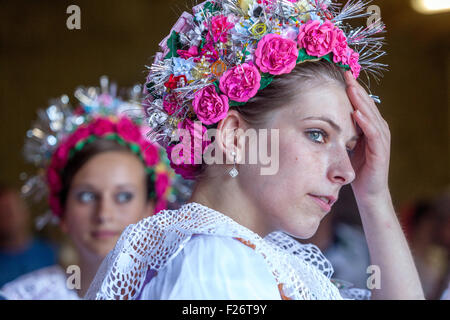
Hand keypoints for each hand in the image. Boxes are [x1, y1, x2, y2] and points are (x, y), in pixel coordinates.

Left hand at [344, 71, 390, 204]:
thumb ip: (342, 130)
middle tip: (345, 73)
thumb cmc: (356, 168)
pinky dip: (366, 122)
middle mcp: (377, 129)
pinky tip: (357, 114)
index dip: (351, 88)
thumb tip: (322, 119)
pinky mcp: (380, 151)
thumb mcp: (346, 145)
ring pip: (371, 115)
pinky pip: (374, 134)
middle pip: (366, 104)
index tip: (340, 74)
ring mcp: (381, 139)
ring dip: (361, 101)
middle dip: (356, 88)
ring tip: (351, 88)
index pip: (360, 103)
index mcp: (369, 126)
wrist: (368, 191)